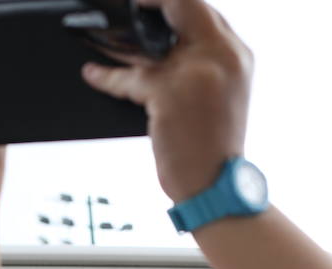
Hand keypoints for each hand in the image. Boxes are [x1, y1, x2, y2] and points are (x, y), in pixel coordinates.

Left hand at [80, 0, 252, 201]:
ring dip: (118, 39)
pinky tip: (93, 73)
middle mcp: (223, 56)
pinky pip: (129, 76)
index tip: (145, 4)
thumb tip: (160, 42)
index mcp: (238, 54)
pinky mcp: (170, 93)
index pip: (203, 9)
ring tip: (98, 37)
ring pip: (148, 40)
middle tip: (123, 8)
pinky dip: (107, 76)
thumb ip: (202, 62)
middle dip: (146, 3)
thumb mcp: (222, 94)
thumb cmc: (213, 148)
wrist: (216, 187)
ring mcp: (196, 72)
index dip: (171, 2)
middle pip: (179, 5)